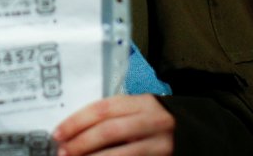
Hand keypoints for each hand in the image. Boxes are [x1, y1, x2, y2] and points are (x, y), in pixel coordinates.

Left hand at [53, 94, 174, 154]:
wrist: (193, 134)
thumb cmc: (153, 122)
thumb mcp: (137, 110)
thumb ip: (113, 115)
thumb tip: (73, 129)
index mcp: (142, 102)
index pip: (103, 108)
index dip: (77, 121)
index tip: (58, 133)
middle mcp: (153, 121)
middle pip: (110, 131)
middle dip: (82, 143)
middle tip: (63, 151)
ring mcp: (160, 144)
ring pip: (121, 154)